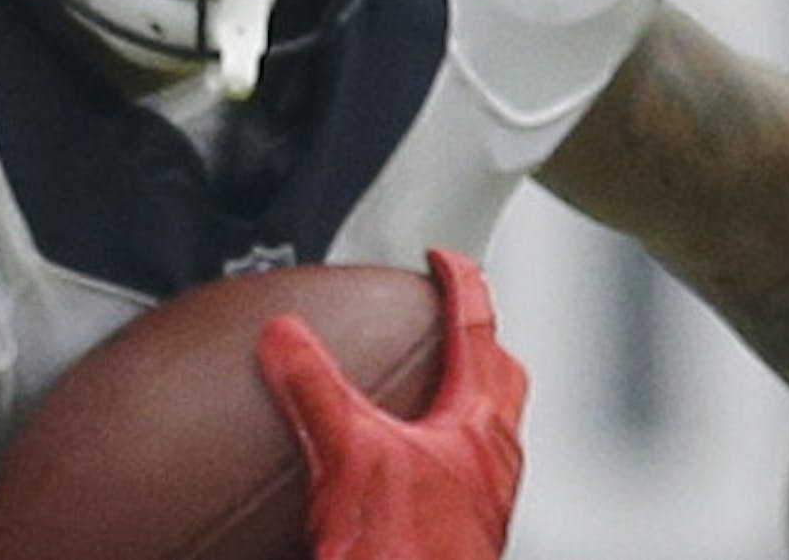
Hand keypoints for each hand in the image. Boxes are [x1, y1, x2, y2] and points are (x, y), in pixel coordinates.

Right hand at [255, 249, 528, 559]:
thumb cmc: (407, 557)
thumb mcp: (347, 454)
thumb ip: (314, 388)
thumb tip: (287, 339)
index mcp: (478, 425)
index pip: (479, 329)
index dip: (462, 283)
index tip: (446, 258)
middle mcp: (491, 462)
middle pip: (502, 379)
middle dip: (480, 342)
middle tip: (455, 319)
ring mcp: (480, 503)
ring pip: (485, 431)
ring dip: (462, 400)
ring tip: (427, 391)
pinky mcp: (458, 537)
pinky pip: (457, 476)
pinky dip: (435, 453)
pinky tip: (400, 473)